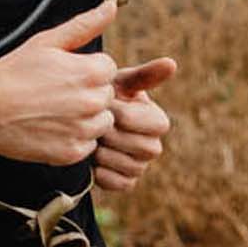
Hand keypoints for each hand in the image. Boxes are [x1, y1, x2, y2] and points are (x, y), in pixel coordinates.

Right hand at [0, 0, 119, 164]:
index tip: (63, 75)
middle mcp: (93, 102)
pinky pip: (87, 145)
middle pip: (106, 96)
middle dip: (88, 94)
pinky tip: (52, 128)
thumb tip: (110, 6)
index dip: (86, 70)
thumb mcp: (47, 42)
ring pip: (101, 123)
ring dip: (85, 118)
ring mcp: (83, 129)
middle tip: (57, 94)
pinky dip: (73, 139)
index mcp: (91, 72)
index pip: (108, 70)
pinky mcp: (72, 152)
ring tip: (55, 112)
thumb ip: (84, 25)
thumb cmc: (14, 72)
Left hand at [93, 56, 177, 193]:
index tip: (104, 105)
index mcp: (157, 121)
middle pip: (142, 147)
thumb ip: (143, 75)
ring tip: (92, 140)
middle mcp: (154, 146)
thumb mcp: (118, 83)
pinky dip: (101, 172)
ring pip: (129, 166)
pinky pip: (118, 183)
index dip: (121, 114)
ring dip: (104, 153)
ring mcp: (140, 167)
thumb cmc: (101, 99)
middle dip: (111, 135)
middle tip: (93, 125)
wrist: (76, 122)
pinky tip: (92, 160)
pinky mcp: (125, 183)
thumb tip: (172, 63)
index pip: (147, 122)